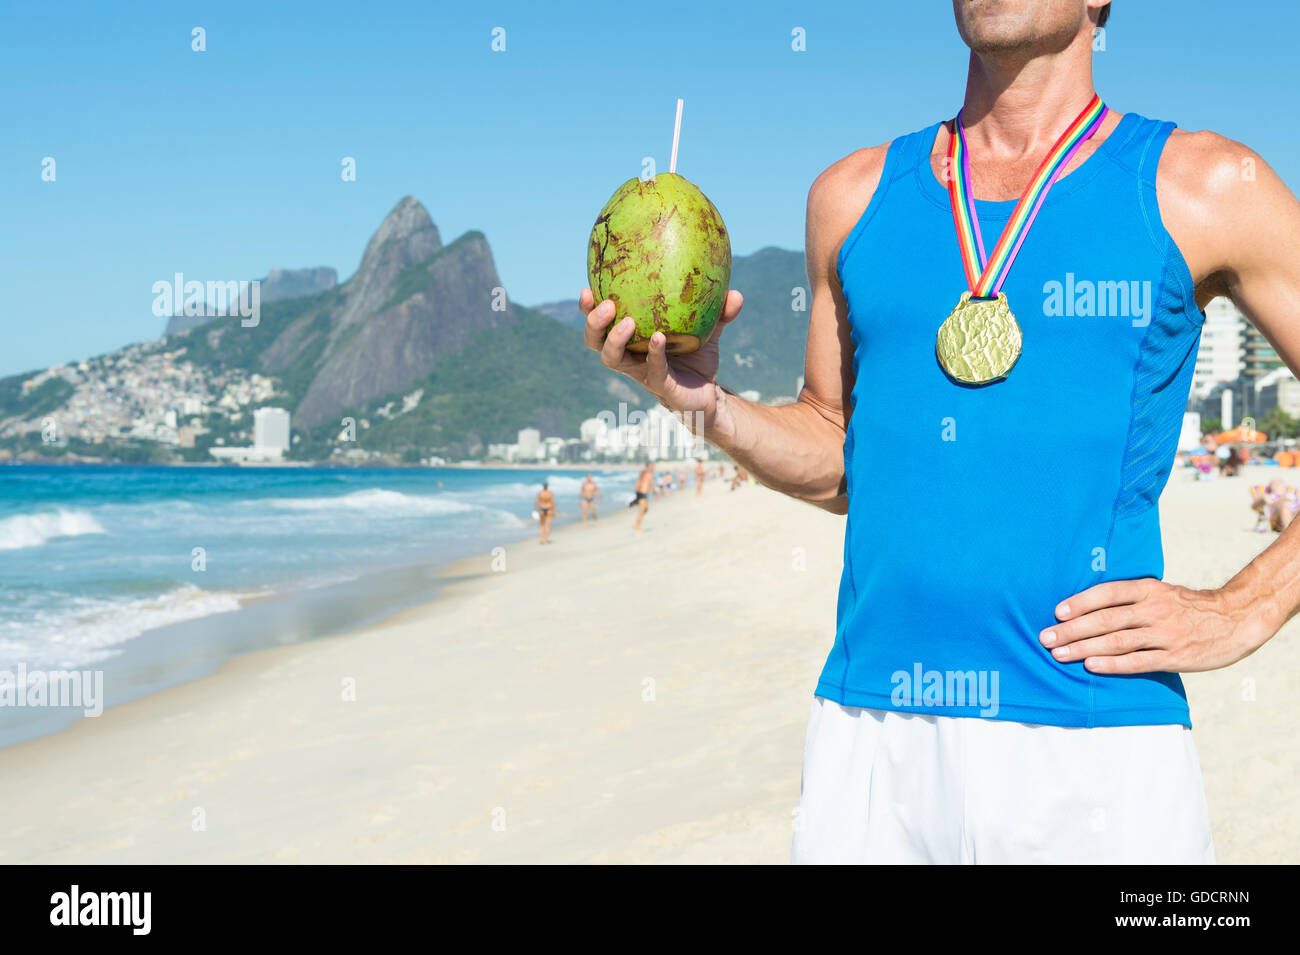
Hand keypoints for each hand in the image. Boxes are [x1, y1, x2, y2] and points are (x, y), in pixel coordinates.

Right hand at [579, 287, 742, 430]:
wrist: (709, 397)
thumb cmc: (696, 359)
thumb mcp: (708, 330)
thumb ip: (718, 312)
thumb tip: (734, 294)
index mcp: (629, 339)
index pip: (600, 322)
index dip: (588, 308)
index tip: (588, 286)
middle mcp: (629, 356)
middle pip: (595, 341)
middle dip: (594, 322)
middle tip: (605, 304)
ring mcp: (641, 373)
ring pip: (612, 359)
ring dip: (614, 340)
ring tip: (627, 322)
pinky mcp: (659, 387)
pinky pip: (651, 370)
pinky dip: (653, 353)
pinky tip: (659, 338)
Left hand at [1039, 578, 1269, 673]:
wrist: (1236, 620)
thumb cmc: (1189, 607)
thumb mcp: (1161, 592)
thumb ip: (1131, 598)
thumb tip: (1089, 605)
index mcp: (1148, 590)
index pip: (1107, 593)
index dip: (1080, 602)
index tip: (1057, 613)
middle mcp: (1154, 609)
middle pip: (1105, 619)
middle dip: (1072, 630)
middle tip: (1046, 638)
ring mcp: (1164, 634)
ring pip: (1116, 641)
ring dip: (1084, 648)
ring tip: (1059, 654)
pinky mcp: (1175, 657)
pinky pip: (1138, 661)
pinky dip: (1112, 664)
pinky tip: (1091, 666)